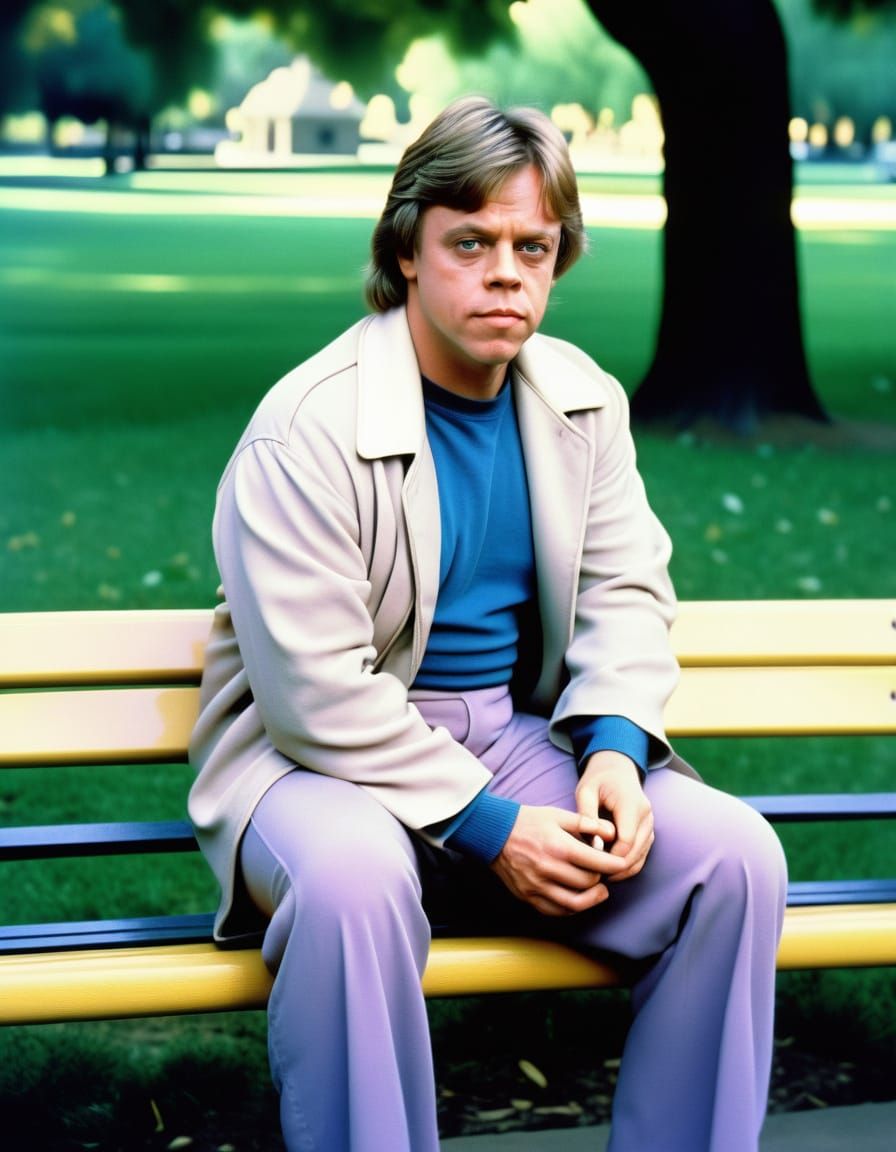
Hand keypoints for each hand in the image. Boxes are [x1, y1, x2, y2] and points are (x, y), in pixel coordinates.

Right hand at [491, 804, 617, 916]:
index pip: (597, 863)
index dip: (615, 865)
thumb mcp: (558, 815)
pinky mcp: (528, 896)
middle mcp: (548, 869)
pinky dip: (571, 907)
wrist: (493, 833)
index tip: (621, 864)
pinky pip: (556, 911)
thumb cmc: (528, 822)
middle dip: (601, 877)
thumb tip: (612, 832)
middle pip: (588, 883)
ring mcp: (537, 886)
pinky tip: (578, 897)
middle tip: (603, 871)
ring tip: (599, 891)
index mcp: (558, 846)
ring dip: (592, 898)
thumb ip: (587, 823)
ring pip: (575, 903)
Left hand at [576, 750, 653, 881]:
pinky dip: (628, 866)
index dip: (610, 857)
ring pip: (640, 856)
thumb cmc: (598, 780)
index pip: (626, 839)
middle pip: (635, 851)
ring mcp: (650, 824)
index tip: (590, 866)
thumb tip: (593, 844)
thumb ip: (587, 815)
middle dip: (615, 867)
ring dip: (622, 870)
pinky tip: (609, 872)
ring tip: (599, 877)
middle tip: (592, 878)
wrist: (617, 770)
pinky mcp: (648, 832)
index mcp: (631, 803)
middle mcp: (646, 815)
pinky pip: (642, 855)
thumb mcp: (585, 791)